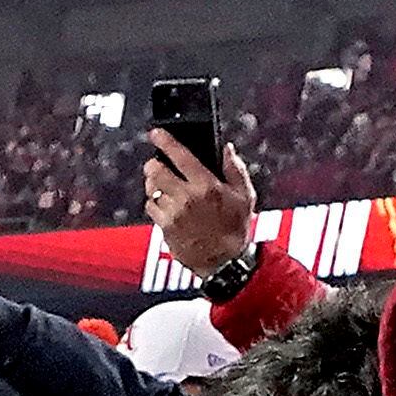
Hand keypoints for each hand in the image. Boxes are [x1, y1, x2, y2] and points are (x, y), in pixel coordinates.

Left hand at [144, 129, 258, 278]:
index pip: (180, 155)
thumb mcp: (245, 196)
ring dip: (153, 184)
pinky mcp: (165, 229)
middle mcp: (186, 198)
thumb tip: (225, 148)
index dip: (164, 140)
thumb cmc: (236, 229)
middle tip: (156, 163)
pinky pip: (151, 208)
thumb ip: (235, 169)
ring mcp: (173, 214)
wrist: (224, 263)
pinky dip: (155, 203)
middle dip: (153, 163)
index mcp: (206, 185)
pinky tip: (165, 205)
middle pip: (155, 171)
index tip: (156, 133)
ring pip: (151, 189)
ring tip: (163, 185)